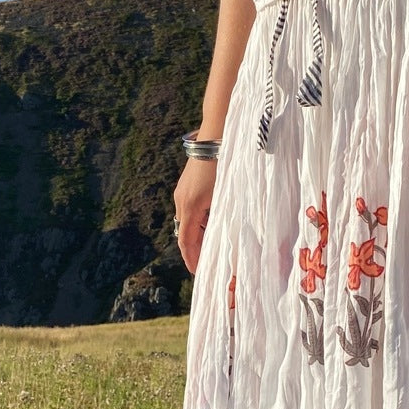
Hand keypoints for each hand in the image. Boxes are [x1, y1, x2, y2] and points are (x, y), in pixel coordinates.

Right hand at [174, 158, 216, 275]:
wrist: (217, 135)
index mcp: (189, 207)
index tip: (198, 273)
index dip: (191, 260)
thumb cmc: (225, 166)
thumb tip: (226, 239)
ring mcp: (182, 191)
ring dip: (198, 235)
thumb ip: (222, 218)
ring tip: (211, 247)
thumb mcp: (225, 196)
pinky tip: (212, 223)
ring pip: (188, 221)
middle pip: (186, 233)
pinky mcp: (187, 184)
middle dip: (196, 250)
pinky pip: (190, 210)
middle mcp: (181, 201)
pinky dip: (199, 222)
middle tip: (207, 264)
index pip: (186, 242)